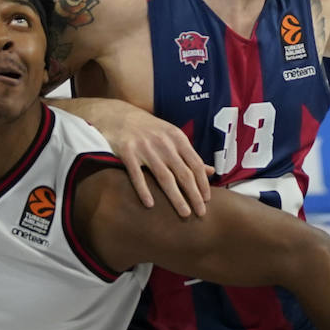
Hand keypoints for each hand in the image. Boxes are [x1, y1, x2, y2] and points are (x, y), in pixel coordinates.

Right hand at [78, 98, 212, 217]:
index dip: (203, 183)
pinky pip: (137, 175)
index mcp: (176, 138)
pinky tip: (150, 205)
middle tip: (201, 213)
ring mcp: (145, 147)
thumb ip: (189, 154)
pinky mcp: (127, 152)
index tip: (207, 200)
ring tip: (185, 213)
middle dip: (194, 195)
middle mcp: (163, 142)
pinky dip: (144, 190)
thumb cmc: (150, 130)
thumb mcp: (172, 136)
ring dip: (176, 197)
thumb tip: (211, 171)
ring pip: (164, 177)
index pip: (195, 163)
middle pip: (183, 173)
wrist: (119, 115)